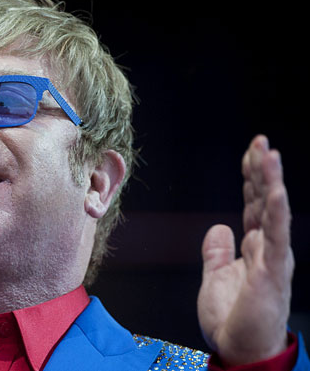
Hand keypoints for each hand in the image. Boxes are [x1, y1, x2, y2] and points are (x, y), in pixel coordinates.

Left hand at [197, 135, 293, 365]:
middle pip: (264, 201)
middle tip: (260, 141)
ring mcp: (272, 258)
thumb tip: (219, 227)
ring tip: (269, 152)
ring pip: (273, 212)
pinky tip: (276, 190)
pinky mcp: (272, 272)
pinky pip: (275, 236)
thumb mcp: (214, 277)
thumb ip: (217, 251)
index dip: (252, 178)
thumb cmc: (231, 318)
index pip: (254, 204)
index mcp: (253, 247)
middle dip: (262, 170)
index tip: (251, 152)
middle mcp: (267, 247)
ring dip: (272, 181)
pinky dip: (276, 212)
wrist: (238, 349)